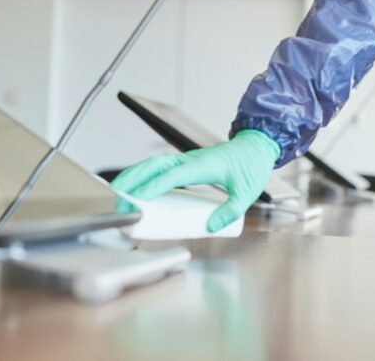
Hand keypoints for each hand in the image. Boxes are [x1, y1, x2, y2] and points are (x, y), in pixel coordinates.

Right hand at [111, 129, 280, 231]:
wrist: (255, 147)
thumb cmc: (251, 167)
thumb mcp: (247, 192)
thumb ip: (231, 210)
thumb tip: (212, 227)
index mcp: (204, 165)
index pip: (174, 174)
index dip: (155, 186)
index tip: (139, 199)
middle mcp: (190, 159)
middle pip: (155, 165)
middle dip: (133, 179)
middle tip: (119, 198)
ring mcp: (186, 159)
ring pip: (154, 164)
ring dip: (134, 175)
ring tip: (119, 193)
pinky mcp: (185, 163)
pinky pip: (160, 167)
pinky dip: (144, 175)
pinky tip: (136, 188)